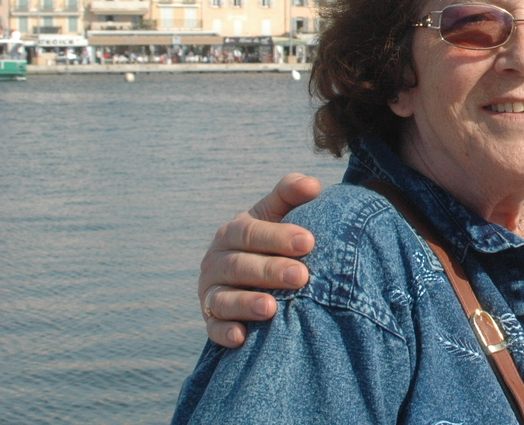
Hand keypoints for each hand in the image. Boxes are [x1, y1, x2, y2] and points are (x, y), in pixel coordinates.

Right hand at [199, 173, 321, 346]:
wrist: (257, 274)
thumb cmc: (275, 239)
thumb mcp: (279, 212)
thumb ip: (291, 194)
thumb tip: (313, 185)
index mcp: (233, 232)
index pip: (250, 232)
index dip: (277, 236)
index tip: (309, 241)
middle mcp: (217, 261)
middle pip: (240, 266)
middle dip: (270, 271)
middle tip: (301, 276)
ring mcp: (211, 292)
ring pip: (224, 298)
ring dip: (246, 304)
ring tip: (271, 309)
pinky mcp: (211, 320)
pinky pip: (213, 329)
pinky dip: (224, 332)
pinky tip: (241, 338)